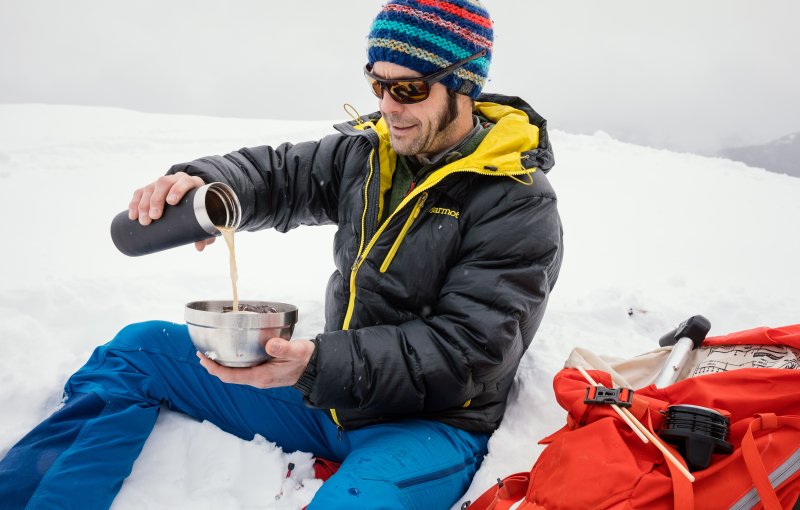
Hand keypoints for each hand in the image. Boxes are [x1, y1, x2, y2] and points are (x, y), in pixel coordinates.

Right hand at [128, 172, 204, 226]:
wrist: (191, 195)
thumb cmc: (199, 206)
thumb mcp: (204, 216)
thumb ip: (205, 230)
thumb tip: (199, 247)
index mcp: (191, 182)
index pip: (184, 181)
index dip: (177, 189)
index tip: (171, 202)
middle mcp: (175, 179)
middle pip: (163, 183)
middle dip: (156, 200)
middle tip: (154, 216)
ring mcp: (160, 183)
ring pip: (149, 188)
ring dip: (143, 204)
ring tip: (143, 221)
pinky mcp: (150, 189)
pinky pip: (139, 193)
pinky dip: (134, 204)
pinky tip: (133, 215)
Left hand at [197, 338, 315, 388]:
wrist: (313, 367)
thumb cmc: (304, 358)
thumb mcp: (297, 351)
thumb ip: (284, 348)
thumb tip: (270, 345)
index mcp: (262, 376)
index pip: (231, 376)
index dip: (215, 369)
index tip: (203, 358)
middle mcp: (258, 379)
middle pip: (229, 376)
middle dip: (213, 366)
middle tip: (201, 353)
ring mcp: (259, 376)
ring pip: (234, 373)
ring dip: (221, 365)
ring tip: (210, 353)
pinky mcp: (262, 371)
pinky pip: (241, 370)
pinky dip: (231, 363)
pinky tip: (229, 353)